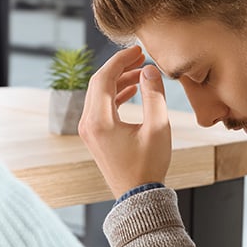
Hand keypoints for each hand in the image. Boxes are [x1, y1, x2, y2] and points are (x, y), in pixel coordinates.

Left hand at [78, 46, 170, 198]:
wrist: (138, 196)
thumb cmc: (148, 166)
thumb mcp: (158, 128)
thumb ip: (154, 95)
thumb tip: (149, 70)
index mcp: (99, 120)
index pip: (103, 77)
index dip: (121, 60)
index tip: (138, 50)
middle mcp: (88, 123)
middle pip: (98, 83)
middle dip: (119, 67)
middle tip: (140, 57)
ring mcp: (89, 131)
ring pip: (99, 94)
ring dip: (119, 81)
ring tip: (141, 72)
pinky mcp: (95, 136)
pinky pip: (101, 106)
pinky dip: (116, 95)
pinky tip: (133, 89)